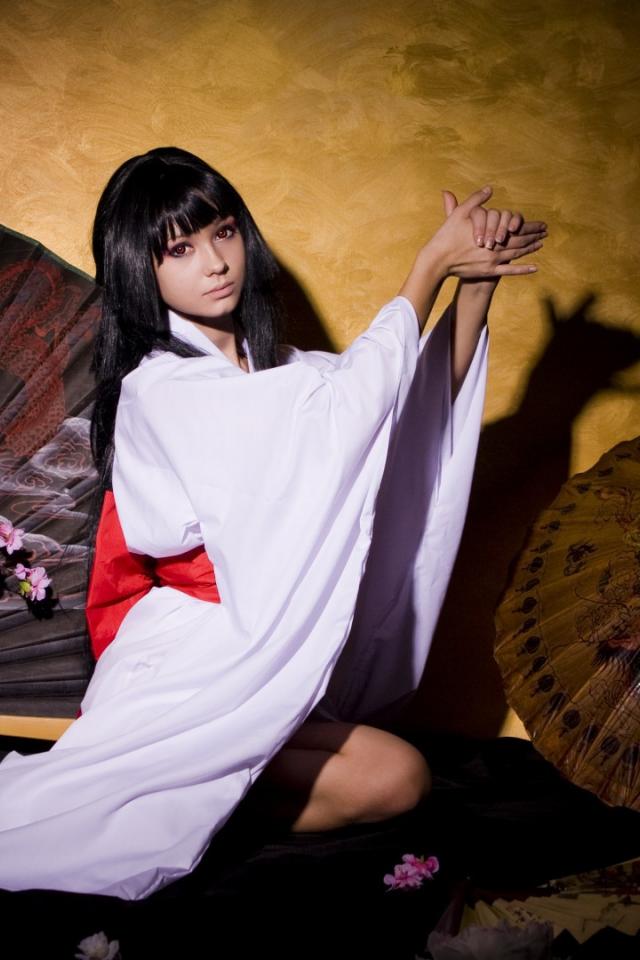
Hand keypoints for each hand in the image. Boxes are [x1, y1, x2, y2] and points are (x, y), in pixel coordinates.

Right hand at [420, 186, 546, 280]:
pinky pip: (509, 271)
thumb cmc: (447, 235)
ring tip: (541, 244)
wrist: (438, 259)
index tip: (541, 224)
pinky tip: (534, 267)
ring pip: (516, 254)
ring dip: (530, 249)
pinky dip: (523, 269)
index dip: (530, 225)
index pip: (516, 228)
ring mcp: (493, 261)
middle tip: (546, 232)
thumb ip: (476, 200)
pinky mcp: (488, 271)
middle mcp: (495, 247)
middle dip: (534, 236)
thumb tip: (490, 189)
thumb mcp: (460, 212)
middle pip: (519, 241)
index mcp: (492, 232)